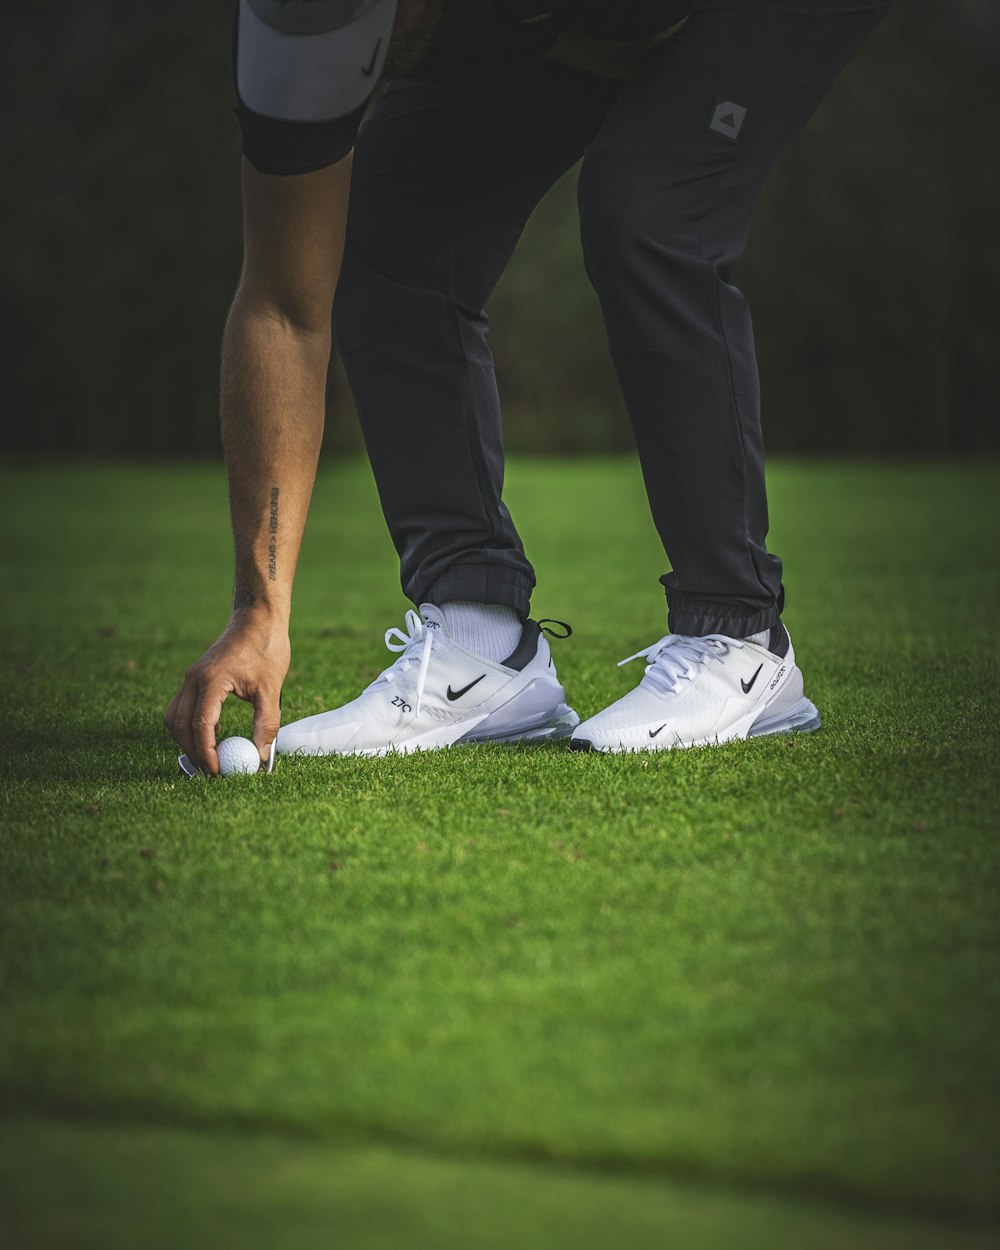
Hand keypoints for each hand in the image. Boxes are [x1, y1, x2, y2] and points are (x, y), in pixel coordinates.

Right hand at [164, 612, 289, 774]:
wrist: (258, 618)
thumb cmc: (266, 648)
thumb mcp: (271, 689)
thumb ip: (266, 723)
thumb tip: (260, 755)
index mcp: (211, 681)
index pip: (201, 726)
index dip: (207, 753)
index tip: (217, 772)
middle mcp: (194, 679)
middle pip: (181, 725)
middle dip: (193, 751)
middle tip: (211, 771)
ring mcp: (191, 677)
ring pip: (175, 717)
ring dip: (186, 739)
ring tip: (208, 756)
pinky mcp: (195, 677)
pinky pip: (182, 706)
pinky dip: (190, 724)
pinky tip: (212, 733)